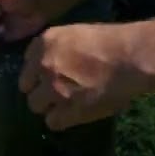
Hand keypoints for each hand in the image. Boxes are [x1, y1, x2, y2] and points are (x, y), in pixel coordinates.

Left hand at [18, 23, 140, 130]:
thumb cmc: (110, 41)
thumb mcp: (76, 33)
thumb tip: (55, 61)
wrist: (129, 58)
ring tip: (66, 104)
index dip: (38, 70)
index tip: (49, 73)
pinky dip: (62, 120)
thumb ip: (59, 47)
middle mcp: (43, 66)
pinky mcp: (67, 110)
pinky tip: (74, 114)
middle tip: (55, 91)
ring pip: (35, 105)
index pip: (27, 61)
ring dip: (49, 106)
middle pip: (26, 86)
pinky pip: (52, 122)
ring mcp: (53, 90)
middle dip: (39, 88)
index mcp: (45, 43)